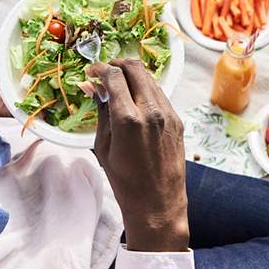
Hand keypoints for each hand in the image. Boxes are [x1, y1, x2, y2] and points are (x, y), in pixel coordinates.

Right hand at [88, 59, 188, 251]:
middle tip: (105, 73)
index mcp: (128, 118)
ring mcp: (168, 114)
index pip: (114, 76)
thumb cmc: (125, 182)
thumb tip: (91, 87)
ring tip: (119, 86)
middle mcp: (151, 111)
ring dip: (132, 75)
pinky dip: (145, 89)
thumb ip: (100, 111)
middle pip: (135, 68)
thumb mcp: (103, 146)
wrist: (158, 204)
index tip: (91, 72)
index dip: (100, 69)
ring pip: (150, 78)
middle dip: (117, 64)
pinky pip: (160, 94)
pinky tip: (135, 101)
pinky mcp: (177, 120)